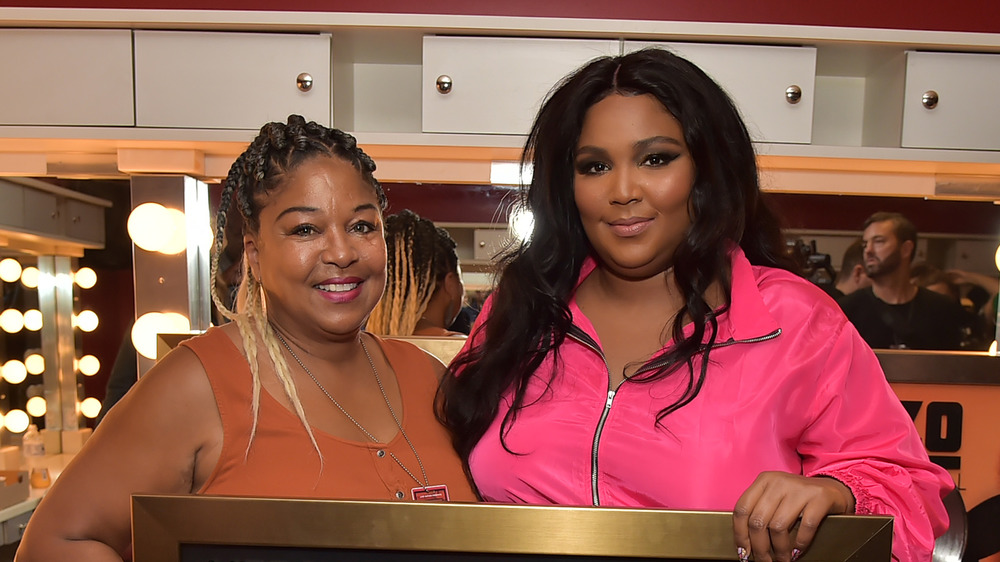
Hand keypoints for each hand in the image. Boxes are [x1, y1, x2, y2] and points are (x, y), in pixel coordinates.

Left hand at [732, 471, 854, 561]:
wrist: (833, 488)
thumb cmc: (799, 498)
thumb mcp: (775, 498)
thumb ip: (760, 512)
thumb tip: (746, 545)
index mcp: (764, 481)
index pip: (742, 509)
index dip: (740, 534)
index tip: (743, 552)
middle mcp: (778, 482)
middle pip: (758, 521)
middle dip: (759, 548)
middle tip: (764, 561)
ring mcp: (799, 489)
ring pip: (778, 527)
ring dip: (779, 550)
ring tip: (782, 560)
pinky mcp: (819, 497)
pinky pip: (805, 526)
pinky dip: (800, 544)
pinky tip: (797, 552)